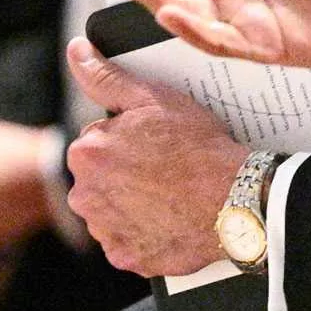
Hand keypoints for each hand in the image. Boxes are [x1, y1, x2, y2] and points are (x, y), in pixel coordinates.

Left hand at [61, 40, 246, 276]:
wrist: (235, 200)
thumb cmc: (198, 147)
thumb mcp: (153, 99)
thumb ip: (106, 76)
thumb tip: (76, 52)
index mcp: (86, 154)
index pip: (98, 140)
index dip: (129, 138)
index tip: (156, 142)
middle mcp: (85, 197)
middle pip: (101, 177)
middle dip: (125, 172)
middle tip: (165, 169)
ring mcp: (106, 232)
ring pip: (113, 209)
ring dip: (133, 203)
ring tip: (170, 194)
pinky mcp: (128, 258)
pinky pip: (129, 242)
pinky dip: (145, 233)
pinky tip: (170, 219)